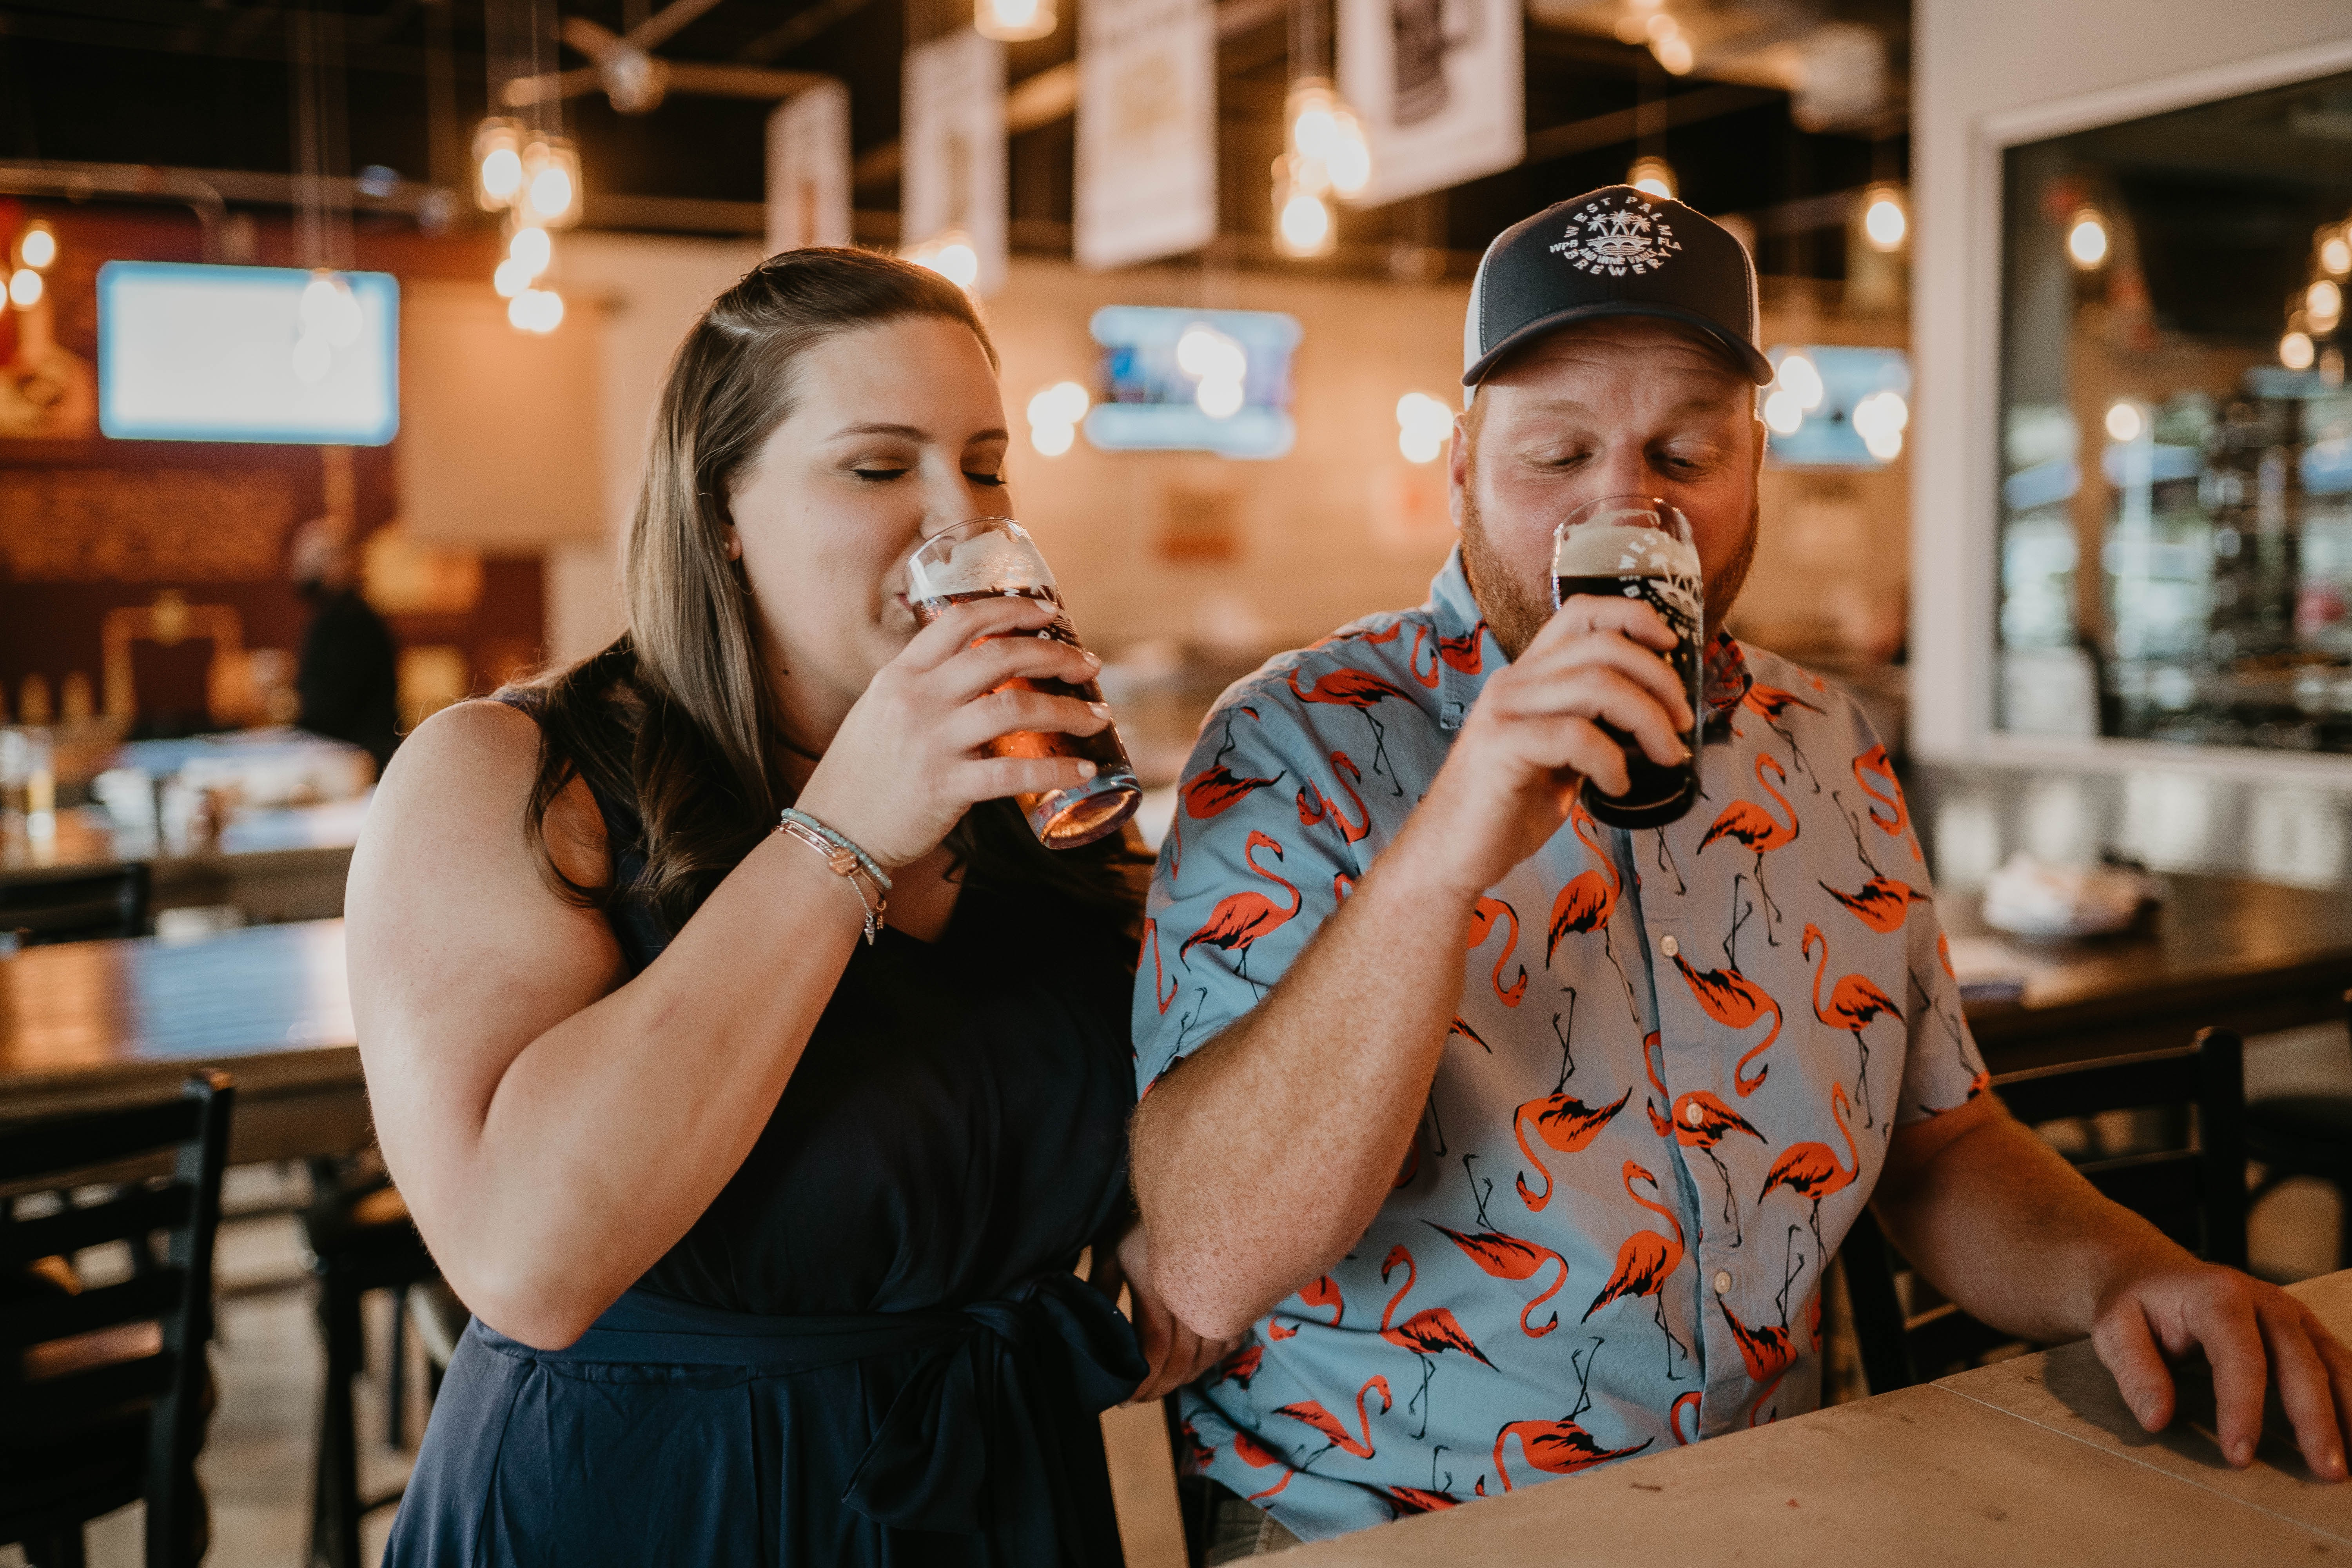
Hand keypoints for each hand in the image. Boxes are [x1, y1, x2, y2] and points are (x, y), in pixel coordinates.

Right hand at [795, 594, 1112, 868]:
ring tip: (1097, 717)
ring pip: (1015, 708)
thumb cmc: (863, 773)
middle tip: (1088, 665)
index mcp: (900, 675)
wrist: (834, 832)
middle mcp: (916, 700)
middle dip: (1054, 653)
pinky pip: (1013, 773)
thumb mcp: (881, 711)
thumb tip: (977, 668)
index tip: (1048, 612)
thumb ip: (923, 687)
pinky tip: (1082, 770)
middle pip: (999, 655)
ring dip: (1067, 710)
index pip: (960, 622)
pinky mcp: (945, 787)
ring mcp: (931, 742)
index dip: (1010, 609)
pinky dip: (1055, 770)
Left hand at [1110, 1222, 1243, 1404]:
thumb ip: (1101, 1292)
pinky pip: (1229, 1339)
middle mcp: (1192, 1291)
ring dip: (1183, 1377)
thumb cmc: (1138, 1221)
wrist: (1189, 1189)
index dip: (1141, 1380)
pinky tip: (1191, 1364)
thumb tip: (1093, 1335)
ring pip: (1207, 1354)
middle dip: (1159, 1387)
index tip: (1123, 1396)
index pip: (1154, 1349)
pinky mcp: (1236, 1293)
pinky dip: (1211, 1359)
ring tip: (1160, 1385)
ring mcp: (1220, 1293)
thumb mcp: (1109, 1251)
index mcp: (1158, 1282)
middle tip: (1139, 1397)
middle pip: (1182, 1359)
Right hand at [1390, 595, 1691, 901]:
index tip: (1672, 647)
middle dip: (1660, 680)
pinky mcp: (1502, 747)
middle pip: (1604, 647)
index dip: (1634, 617)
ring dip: (1649, 720)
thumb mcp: (1559, 758)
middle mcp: (1513, 682)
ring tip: (1666, 756)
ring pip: (1598, 685)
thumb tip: (1655, 720)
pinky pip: (1577, 737)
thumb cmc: (1507, 811)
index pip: (1582, 614)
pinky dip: (1613, 762)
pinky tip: (1617, 786)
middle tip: (1682, 723)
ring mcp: (1504, 711)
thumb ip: (1591, 727)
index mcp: (1528, 677)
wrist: (1450, 856)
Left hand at [2092, 1255, 2351, 1478]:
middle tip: (2327, 1471)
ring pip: (2333, 1365)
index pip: (2239, 1357)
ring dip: (2349, 1414)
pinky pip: (2341, 1365)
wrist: (2151, 1272)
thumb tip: (2155, 1419)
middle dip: (2315, 1420)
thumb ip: (2134, 1371)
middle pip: (2299, 1363)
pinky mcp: (2306, 1330)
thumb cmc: (2135, 1305)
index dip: (2242, 1408)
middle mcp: (2265, 1300)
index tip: (2240, 1456)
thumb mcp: (2114, 1328)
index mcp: (2218, 1295)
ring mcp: (2292, 1314)